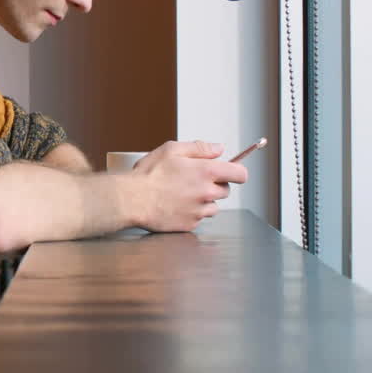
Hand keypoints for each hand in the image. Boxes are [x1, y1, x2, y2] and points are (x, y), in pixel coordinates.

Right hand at [128, 140, 249, 232]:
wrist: (131, 200)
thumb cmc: (148, 175)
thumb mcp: (171, 150)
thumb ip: (199, 148)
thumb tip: (219, 149)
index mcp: (206, 172)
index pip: (240, 174)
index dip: (237, 171)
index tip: (231, 172)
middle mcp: (207, 193)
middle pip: (226, 191)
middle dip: (214, 185)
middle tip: (193, 180)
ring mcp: (199, 210)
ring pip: (213, 206)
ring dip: (204, 200)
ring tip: (182, 194)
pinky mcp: (190, 224)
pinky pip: (199, 218)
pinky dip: (191, 212)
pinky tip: (175, 205)